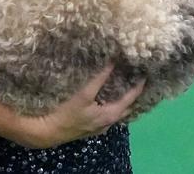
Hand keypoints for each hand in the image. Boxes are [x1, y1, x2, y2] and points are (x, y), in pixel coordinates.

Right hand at [12, 64, 144, 148]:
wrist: (49, 131)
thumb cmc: (67, 113)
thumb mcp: (84, 94)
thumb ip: (99, 79)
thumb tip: (113, 62)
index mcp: (110, 114)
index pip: (130, 99)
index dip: (138, 86)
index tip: (145, 74)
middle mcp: (109, 122)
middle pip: (126, 108)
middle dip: (132, 94)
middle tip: (135, 79)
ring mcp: (100, 126)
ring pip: (117, 112)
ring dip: (122, 100)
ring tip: (123, 86)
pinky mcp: (92, 126)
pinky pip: (108, 114)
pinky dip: (112, 105)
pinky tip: (106, 98)